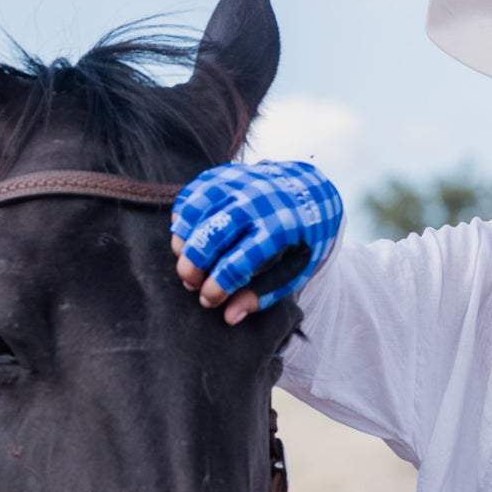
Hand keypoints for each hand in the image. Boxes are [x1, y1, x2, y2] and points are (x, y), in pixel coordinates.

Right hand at [170, 160, 342, 323]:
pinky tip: (186, 240)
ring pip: (193, 215)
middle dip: (192, 267)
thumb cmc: (302, 238)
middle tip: (190, 285)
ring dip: (182, 245)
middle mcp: (255, 202)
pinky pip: (189, 197)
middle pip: (210, 237)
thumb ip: (264, 293)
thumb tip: (229, 316)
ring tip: (186, 265)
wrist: (309, 188)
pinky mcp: (221, 174)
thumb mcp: (296, 269)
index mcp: (279, 229)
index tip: (209, 301)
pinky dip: (182, 221)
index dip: (217, 287)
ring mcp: (236, 183)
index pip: (237, 263)